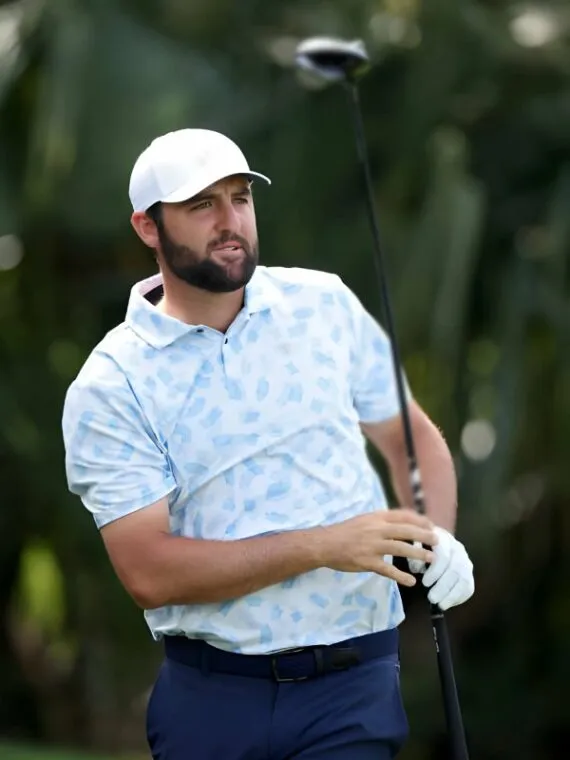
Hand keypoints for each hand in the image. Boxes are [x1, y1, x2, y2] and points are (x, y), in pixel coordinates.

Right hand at [319, 508, 437, 586]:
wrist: (325, 544)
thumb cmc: (345, 531)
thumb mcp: (364, 519)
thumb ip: (381, 521)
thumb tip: (401, 523)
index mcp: (376, 517)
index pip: (403, 515)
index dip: (419, 520)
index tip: (430, 524)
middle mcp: (376, 529)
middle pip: (406, 531)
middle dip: (424, 536)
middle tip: (437, 541)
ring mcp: (372, 546)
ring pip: (401, 549)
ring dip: (418, 554)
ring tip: (431, 559)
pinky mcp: (367, 562)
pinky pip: (388, 570)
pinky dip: (401, 576)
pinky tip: (411, 582)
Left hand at [409, 527, 473, 609]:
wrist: (434, 538)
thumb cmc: (420, 543)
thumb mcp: (413, 543)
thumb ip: (414, 553)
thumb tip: (416, 568)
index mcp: (443, 538)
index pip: (444, 555)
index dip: (436, 571)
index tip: (425, 583)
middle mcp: (457, 548)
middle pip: (456, 569)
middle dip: (444, 586)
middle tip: (432, 599)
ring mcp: (465, 560)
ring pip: (465, 579)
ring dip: (452, 595)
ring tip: (440, 605)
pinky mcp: (469, 571)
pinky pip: (469, 586)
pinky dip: (459, 597)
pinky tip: (448, 603)